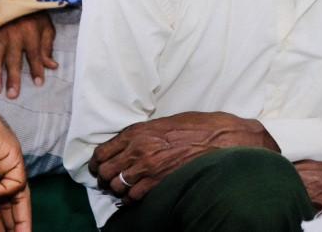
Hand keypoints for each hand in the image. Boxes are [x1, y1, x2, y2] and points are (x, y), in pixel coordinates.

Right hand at [0, 11, 57, 98]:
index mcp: (30, 32)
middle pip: (12, 59)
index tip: (39, 83)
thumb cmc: (35, 18)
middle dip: (12, 78)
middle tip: (12, 95)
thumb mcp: (47, 28)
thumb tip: (52, 66)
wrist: (18, 2)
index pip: (34, 54)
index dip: (36, 69)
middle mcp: (12, 35)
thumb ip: (47, 47)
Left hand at [89, 112, 278, 202]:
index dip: (98, 162)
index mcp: (138, 132)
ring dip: (119, 189)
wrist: (223, 139)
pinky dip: (132, 199)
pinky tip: (139, 195)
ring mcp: (148, 169)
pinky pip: (133, 198)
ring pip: (116, 187)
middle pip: (105, 172)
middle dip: (106, 177)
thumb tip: (130, 144)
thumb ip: (144, 134)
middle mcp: (138, 150)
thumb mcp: (167, 122)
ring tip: (126, 188)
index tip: (100, 166)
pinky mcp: (159, 184)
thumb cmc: (199, 127)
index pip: (102, 151)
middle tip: (112, 179)